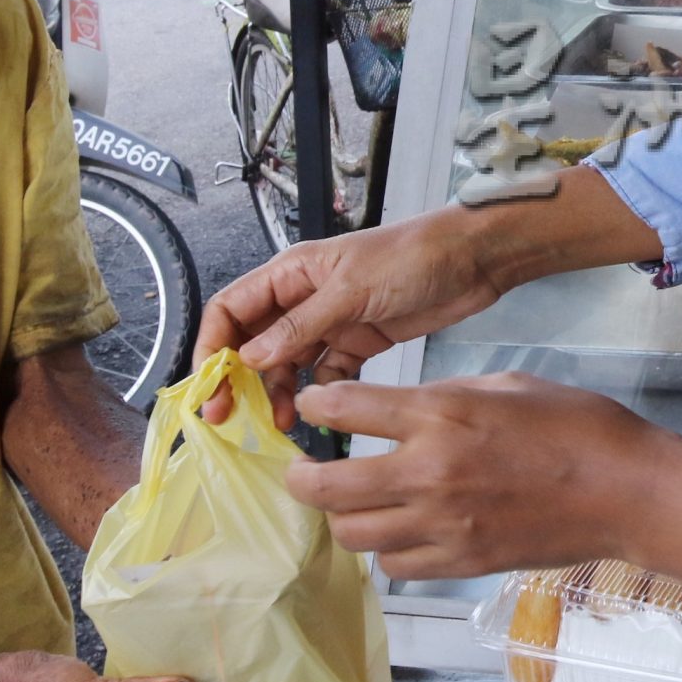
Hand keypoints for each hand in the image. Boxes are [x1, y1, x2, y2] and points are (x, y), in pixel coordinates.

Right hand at [195, 208, 506, 427]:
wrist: (473, 261)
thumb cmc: (412, 258)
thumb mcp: (351, 290)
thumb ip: (301, 325)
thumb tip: (249, 357)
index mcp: (292, 274)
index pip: (232, 309)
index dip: (213, 346)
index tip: (209, 386)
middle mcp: (304, 299)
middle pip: (253, 341)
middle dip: (237, 377)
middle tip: (228, 417)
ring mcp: (331, 322)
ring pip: (286, 363)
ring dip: (276, 392)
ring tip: (276, 424)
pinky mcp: (358, 343)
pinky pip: (324, 374)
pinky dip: (315, 395)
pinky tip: (314, 416)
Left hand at [282, 373, 681, 606]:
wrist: (626, 491)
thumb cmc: (577, 425)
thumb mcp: (507, 384)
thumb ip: (447, 397)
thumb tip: (407, 413)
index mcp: (441, 414)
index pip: (344, 409)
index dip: (315, 406)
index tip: (310, 408)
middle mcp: (429, 473)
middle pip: (327, 487)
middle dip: (302, 478)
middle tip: (304, 471)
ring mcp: (442, 525)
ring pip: (352, 535)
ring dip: (345, 518)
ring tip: (355, 505)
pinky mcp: (460, 563)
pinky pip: (395, 565)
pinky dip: (388, 549)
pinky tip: (402, 532)